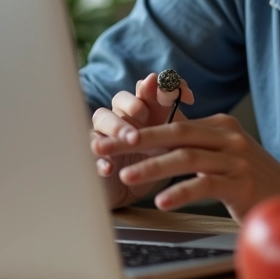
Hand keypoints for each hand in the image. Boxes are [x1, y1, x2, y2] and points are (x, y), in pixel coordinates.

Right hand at [90, 72, 194, 208]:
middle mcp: (124, 117)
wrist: (131, 194)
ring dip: (117, 127)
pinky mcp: (92, 157)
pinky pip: (90, 152)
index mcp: (147, 110)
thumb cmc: (154, 162)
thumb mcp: (171, 143)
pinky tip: (109, 167)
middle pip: (122, 98)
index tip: (187, 95)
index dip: (166, 85)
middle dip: (133, 103)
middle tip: (143, 113)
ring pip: (101, 118)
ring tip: (130, 139)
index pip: (151, 87)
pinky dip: (99, 159)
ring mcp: (105, 135)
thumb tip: (189, 97)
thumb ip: (179, 123)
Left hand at [92, 112, 279, 223]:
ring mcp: (237, 160)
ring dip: (154, 166)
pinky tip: (162, 201)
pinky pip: (206, 185)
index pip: (175, 125)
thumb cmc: (249, 176)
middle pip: (177, 134)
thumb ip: (196, 142)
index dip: (141, 131)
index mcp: (221, 125)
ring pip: (188, 158)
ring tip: (127, 174)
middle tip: (106, 147)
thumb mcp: (223, 152)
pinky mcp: (242, 185)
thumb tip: (157, 134)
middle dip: (139, 140)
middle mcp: (229, 137)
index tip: (112, 138)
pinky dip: (182, 192)